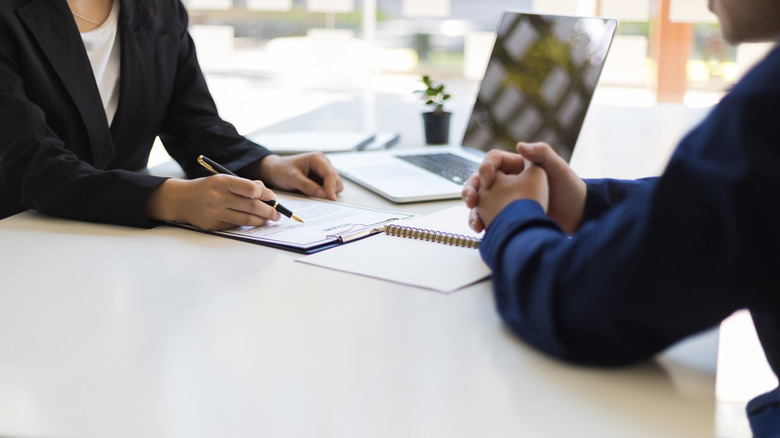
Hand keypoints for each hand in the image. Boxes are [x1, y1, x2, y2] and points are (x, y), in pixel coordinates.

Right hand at [145, 175, 280, 229]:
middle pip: (252, 206)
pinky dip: (247, 224)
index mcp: (222, 182)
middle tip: (277, 214)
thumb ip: (244, 185)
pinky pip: (236, 226)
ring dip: (262, 220)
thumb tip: (267, 194)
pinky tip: (253, 222)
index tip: (272, 197)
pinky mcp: (213, 225)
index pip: (251, 189)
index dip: (265, 194)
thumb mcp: (223, 179)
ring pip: (246, 219)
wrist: (181, 200)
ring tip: (269, 219)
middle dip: (269, 211)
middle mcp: (218, 197)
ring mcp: (215, 213)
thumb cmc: (207, 188)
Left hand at [251, 153, 342, 200]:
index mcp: (317, 159)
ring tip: (313, 195)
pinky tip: (314, 194)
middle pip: (336, 180)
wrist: (274, 170)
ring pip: (335, 185)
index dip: (332, 187)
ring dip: (328, 192)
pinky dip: (325, 193)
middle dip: (330, 190)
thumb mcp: (292, 178)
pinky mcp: (321, 178)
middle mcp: (323, 163)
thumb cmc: (281, 170)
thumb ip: (308, 186)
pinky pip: (329, 188)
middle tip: (319, 199)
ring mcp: (323, 171)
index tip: (331, 199)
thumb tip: (323, 194)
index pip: (330, 174)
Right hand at [462, 143, 585, 233]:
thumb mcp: (558, 168)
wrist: (578, 216)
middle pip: (480, 181)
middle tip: (471, 200)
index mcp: (517, 166)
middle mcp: (508, 182)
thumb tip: (519, 146)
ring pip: (480, 202)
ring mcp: (505, 201)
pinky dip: (482, 223)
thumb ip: (542, 153)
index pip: (493, 161)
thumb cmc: (570, 189)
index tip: (488, 180)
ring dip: (473, 211)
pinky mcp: (507, 217)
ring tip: (476, 222)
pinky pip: (488, 218)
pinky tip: (482, 230)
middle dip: (470, 189)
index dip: (486, 167)